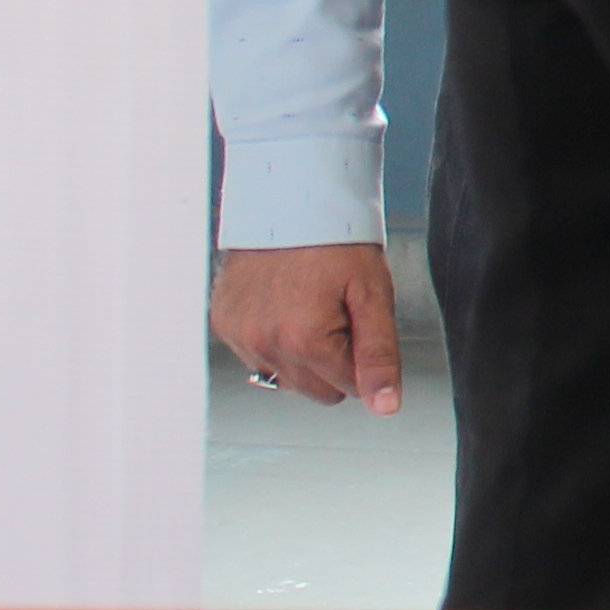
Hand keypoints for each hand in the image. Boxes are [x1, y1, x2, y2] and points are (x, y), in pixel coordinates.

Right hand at [213, 240, 404, 413]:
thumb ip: (379, 356)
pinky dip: (275, 341)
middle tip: (336, 313)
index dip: (362, 356)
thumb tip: (385, 407)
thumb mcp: (372, 296)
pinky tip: (284, 307)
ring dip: (303, 355)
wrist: (289, 203)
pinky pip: (257, 356)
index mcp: (304, 342)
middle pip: (317, 390)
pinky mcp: (225, 324)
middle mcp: (264, 345)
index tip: (357, 319)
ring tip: (309, 306)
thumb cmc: (335, 243)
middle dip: (334, 361)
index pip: (350, 387)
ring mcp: (239, 337)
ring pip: (287, 378)